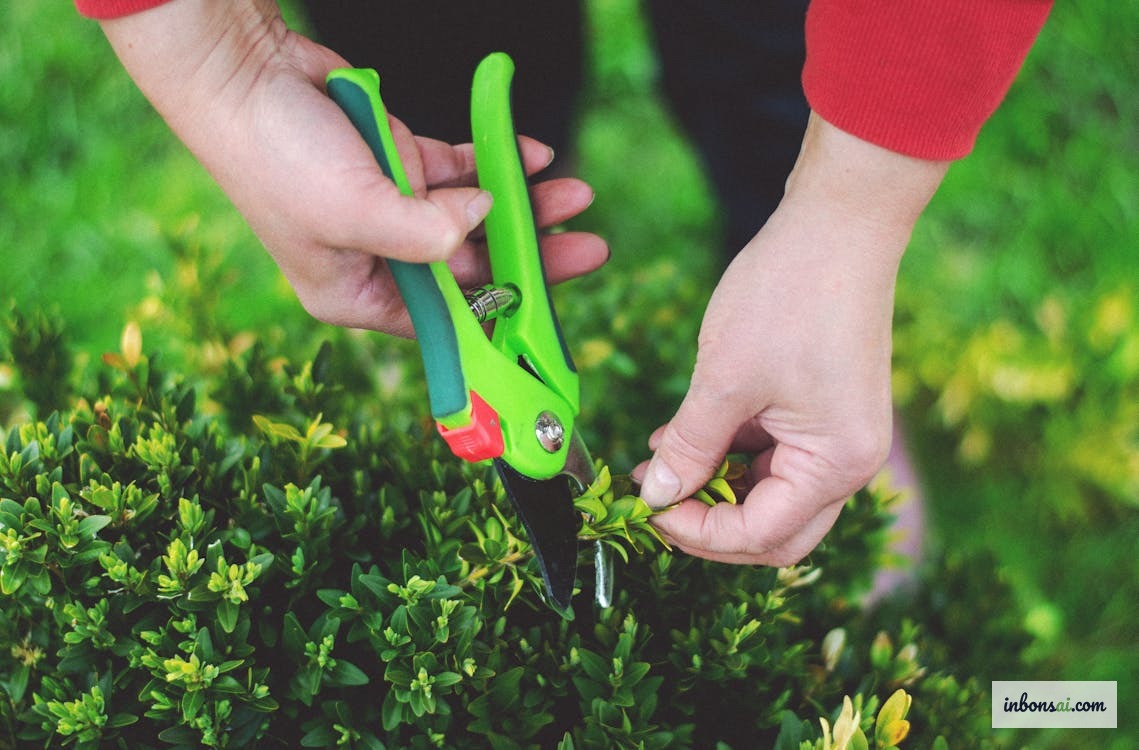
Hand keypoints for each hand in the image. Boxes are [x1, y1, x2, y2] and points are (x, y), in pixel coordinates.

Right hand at [99, 0, 606, 335]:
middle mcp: (379, 258)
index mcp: (358, 293)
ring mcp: (393, 208)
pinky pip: (462, 169)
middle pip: (471, 267)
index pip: (445, 319)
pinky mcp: (400, 163)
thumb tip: (481, 224)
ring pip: (474, 214)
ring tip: (575, 194)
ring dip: (524, 204)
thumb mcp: (353, 211)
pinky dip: (496, 162)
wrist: (242, 74)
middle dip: (529, 253)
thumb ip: (425, 234)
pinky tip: (534, 157)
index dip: (502, 315)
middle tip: (587, 247)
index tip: (553, 312)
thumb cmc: (275, 155)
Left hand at [635, 113, 948, 564]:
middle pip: (774, 529)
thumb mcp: (723, 379)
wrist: (839, 222)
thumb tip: (657, 494)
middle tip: (657, 502)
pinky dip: (730, 453)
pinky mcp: (826, 411)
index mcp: (836, 464)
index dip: (698, 532)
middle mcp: (849, 462)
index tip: (648, 509)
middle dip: (711, 523)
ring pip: (770, 493)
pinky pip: (774, 454)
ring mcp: (841, 436)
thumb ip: (689, 445)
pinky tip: (683, 436)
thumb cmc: (788, 295)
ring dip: (715, 486)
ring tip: (655, 461)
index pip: (761, 535)